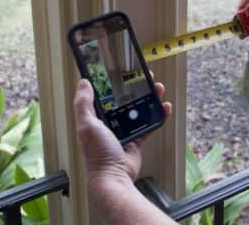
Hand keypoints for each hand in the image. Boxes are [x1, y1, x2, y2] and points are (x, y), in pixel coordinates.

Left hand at [73, 79, 172, 197]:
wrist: (114, 177)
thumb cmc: (98, 154)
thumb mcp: (87, 125)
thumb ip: (84, 104)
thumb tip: (83, 83)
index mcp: (95, 118)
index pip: (105, 94)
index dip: (114, 82)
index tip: (123, 70)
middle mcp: (109, 123)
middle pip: (125, 99)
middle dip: (135, 87)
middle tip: (145, 77)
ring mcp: (124, 131)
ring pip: (138, 109)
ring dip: (149, 98)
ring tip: (158, 88)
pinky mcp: (136, 140)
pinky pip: (149, 124)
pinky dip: (157, 115)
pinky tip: (164, 107)